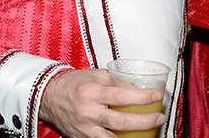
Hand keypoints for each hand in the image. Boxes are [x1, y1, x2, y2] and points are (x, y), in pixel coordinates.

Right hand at [39, 69, 164, 137]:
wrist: (49, 97)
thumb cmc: (74, 84)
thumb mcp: (96, 75)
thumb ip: (117, 81)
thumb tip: (138, 88)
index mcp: (91, 92)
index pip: (121, 95)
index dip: (142, 97)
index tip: (156, 96)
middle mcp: (87, 112)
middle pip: (121, 121)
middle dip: (144, 121)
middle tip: (159, 118)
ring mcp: (84, 128)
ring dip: (134, 136)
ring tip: (149, 131)